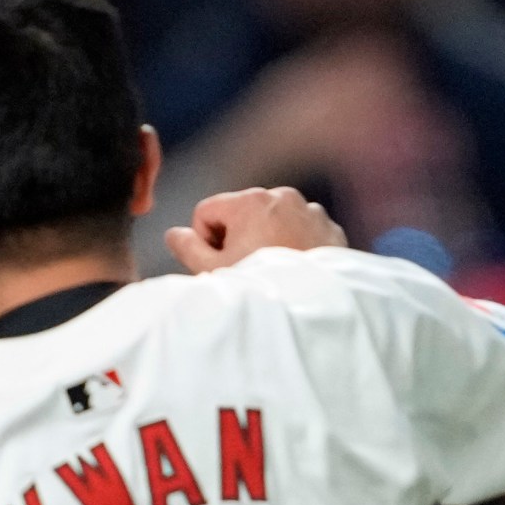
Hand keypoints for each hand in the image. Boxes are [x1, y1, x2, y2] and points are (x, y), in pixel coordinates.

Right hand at [166, 187, 347, 271]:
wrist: (314, 308)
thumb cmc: (260, 287)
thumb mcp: (212, 271)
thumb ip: (187, 247)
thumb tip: (174, 234)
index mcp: (249, 201)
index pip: (207, 210)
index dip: (205, 240)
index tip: (220, 262)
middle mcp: (282, 196)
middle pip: (240, 213)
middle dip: (237, 238)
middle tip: (245, 269)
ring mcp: (310, 210)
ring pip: (272, 220)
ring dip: (265, 240)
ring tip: (270, 271)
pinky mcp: (329, 227)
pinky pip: (300, 229)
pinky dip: (294, 244)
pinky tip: (293, 269)